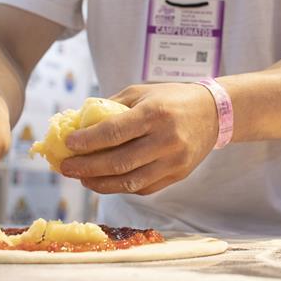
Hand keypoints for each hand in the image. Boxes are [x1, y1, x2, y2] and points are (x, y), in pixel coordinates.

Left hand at [60, 82, 218, 194]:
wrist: (214, 113)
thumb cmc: (172, 99)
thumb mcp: (142, 92)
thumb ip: (112, 107)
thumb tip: (79, 123)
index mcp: (155, 113)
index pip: (114, 132)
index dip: (87, 141)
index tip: (68, 144)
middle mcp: (166, 139)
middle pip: (119, 161)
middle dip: (86, 167)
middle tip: (66, 167)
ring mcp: (174, 161)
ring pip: (130, 181)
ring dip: (100, 183)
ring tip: (82, 178)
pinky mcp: (178, 175)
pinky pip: (143, 188)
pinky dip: (120, 187)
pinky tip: (105, 181)